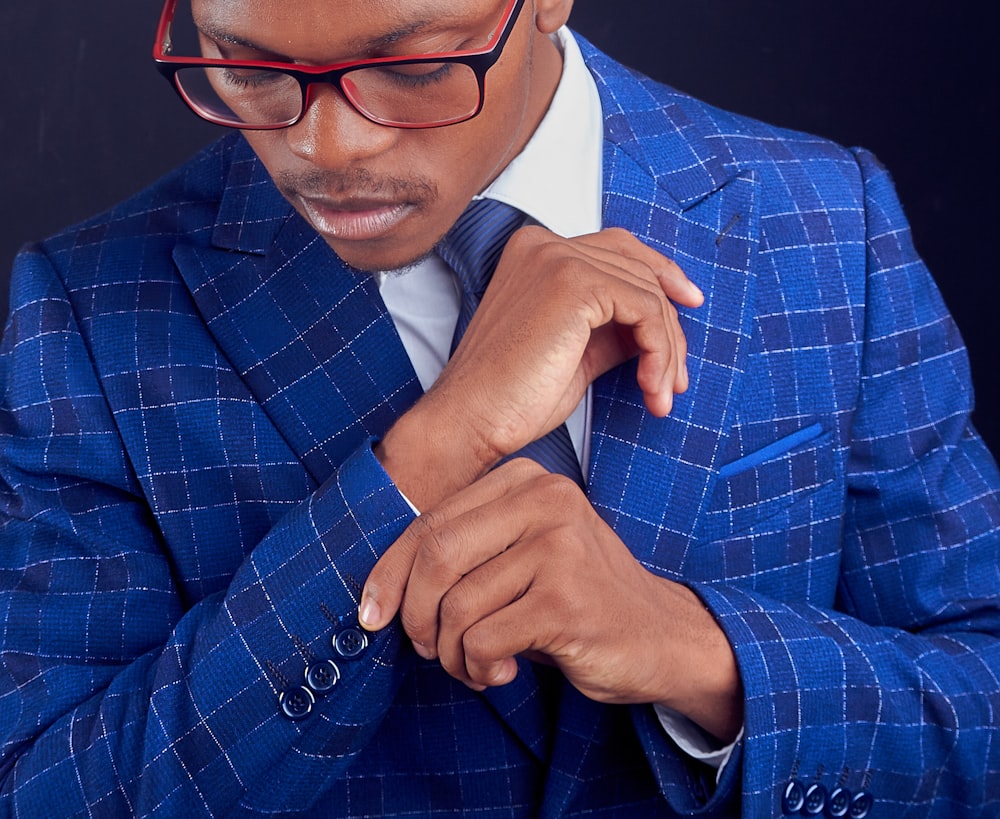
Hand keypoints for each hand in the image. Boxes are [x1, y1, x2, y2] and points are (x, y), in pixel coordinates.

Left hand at [359, 459, 741, 742]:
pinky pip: (481, 640)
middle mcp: (545, 500)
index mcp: (527, 480)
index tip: (372, 612)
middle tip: (426, 647)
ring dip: (450, 652)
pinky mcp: (565, 600)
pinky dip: (476, 669)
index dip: (389, 572)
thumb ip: (466, 555)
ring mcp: (558, 547)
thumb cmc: (576, 598)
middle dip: (414, 614)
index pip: (430, 521)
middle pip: (435, 555)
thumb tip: (381, 594)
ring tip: (475, 664)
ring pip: (455, 605)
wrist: (660, 635)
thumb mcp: (520, 557)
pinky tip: (500, 672)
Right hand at [377, 226, 702, 509]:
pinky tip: (651, 387)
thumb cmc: (513, 394)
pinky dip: (658, 351)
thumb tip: (658, 325)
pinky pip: (645, 309)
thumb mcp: (575, 347)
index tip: (688, 306)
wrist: (473, 418)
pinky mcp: (574, 285)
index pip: (617, 248)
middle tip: (677, 378)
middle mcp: (545, 244)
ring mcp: (558, 259)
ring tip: (662, 393)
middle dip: (668, 328)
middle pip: (639, 270)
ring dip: (666, 350)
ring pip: (648, 293)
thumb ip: (611, 324)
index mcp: (536, 251)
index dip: (660, 275)